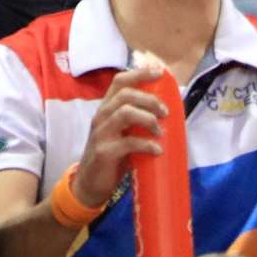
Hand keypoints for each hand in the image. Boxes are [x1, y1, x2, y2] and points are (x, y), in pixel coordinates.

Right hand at [69, 58, 169, 208]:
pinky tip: (157, 150)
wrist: (90, 183)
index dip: (139, 73)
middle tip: (166, 112)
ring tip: (160, 131)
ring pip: (125, 113)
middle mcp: (101, 116)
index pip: (119, 81)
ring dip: (148, 119)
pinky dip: (146, 144)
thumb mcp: (121, 133)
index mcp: (106, 108)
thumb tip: (166, 112)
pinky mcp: (104, 152)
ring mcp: (101, 133)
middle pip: (125, 95)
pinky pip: (128, 143)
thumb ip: (135, 121)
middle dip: (149, 100)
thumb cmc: (111, 155)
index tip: (159, 72)